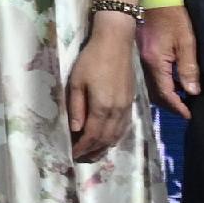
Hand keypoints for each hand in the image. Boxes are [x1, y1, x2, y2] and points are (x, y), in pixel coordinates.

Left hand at [66, 20, 137, 160]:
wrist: (116, 43)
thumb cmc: (91, 60)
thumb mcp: (76, 82)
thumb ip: (76, 107)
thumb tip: (75, 130)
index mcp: (103, 107)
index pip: (92, 136)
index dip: (82, 148)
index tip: (72, 155)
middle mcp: (118, 111)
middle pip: (106, 139)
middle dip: (93, 151)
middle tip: (81, 159)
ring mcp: (126, 107)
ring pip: (117, 135)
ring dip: (105, 147)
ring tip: (93, 154)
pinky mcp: (131, 101)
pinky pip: (124, 127)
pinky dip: (115, 137)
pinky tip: (108, 139)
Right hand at [140, 4, 201, 120]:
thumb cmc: (173, 18)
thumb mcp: (186, 42)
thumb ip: (188, 67)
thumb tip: (192, 91)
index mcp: (155, 62)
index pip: (165, 92)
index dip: (177, 106)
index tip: (188, 115)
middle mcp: (144, 64)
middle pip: (155, 93)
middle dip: (170, 105)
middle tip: (184, 111)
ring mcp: (140, 60)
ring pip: (150, 87)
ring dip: (164, 96)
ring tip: (180, 100)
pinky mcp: (141, 55)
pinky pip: (149, 78)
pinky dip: (160, 86)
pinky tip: (170, 84)